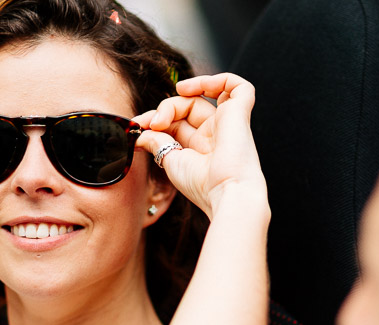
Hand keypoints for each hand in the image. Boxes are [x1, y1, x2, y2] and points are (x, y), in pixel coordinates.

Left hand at [133, 73, 266, 218]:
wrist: (226, 192)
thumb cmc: (202, 185)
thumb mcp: (171, 160)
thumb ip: (156, 142)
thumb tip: (139, 133)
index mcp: (201, 148)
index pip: (176, 122)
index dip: (156, 120)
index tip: (137, 128)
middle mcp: (215, 134)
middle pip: (187, 107)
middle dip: (165, 109)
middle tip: (150, 124)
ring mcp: (228, 122)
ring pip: (204, 94)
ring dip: (182, 95)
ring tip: (168, 106)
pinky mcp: (241, 113)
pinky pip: (237, 86)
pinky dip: (217, 79)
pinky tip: (190, 88)